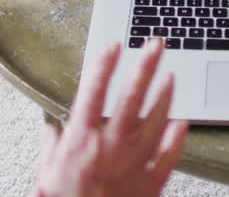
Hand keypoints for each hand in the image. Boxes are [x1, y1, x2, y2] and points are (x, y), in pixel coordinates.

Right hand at [33, 40, 186, 196]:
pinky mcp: (150, 184)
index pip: (94, 91)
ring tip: (172, 75)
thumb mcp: (44, 175)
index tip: (114, 46)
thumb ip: (49, 147)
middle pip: (131, 97)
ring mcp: (133, 164)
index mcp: (81, 140)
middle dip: (144, 66)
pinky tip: (183, 122)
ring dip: (165, 95)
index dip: (104, 64)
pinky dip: (177, 138)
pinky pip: (168, 155)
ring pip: (154, 120)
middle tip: (155, 45)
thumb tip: (49, 128)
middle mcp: (109, 146)